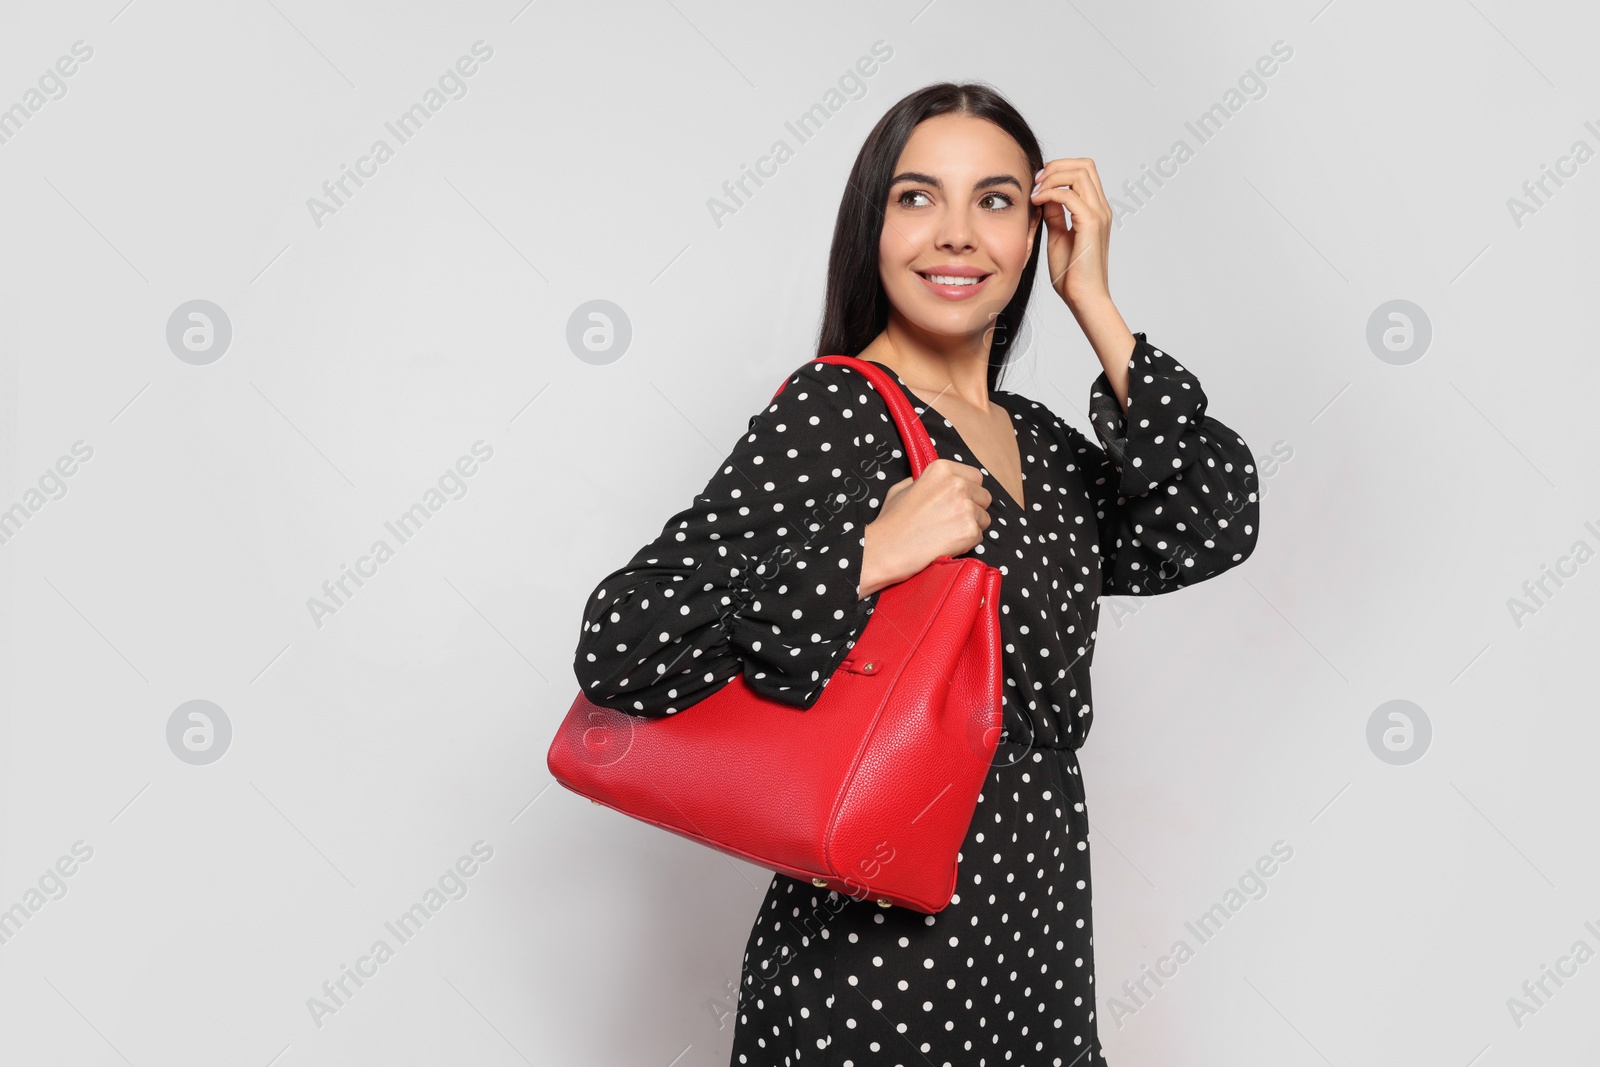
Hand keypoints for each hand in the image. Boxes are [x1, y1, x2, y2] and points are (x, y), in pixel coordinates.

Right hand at [858, 460, 991, 597]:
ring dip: (971, 526)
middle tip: (952, 520)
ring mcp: (965, 508)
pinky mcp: (970, 531)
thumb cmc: (891, 522)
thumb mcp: (902, 488)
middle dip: (973, 508)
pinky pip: (980, 536)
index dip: (968, 490)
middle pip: (984, 496)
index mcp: (942, 469)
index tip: (957, 501)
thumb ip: (923, 480)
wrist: (887, 549)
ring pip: (984, 517)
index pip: (976, 476)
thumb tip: (936, 483)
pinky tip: (947, 544)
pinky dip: (967, 543)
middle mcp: (957, 484)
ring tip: (947, 534)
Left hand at [1030, 157, 1113, 310]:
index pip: (1084, 171)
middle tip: (1036, 181)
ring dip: (1052, 177)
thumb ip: (1055, 215)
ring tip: (1034, 192)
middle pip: (1085, 165)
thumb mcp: (1058, 237)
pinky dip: (1049, 193)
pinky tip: (1036, 203)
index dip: (1060, 169)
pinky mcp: (1090, 224)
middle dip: (1056, 166)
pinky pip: (1069, 196)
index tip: (1038, 182)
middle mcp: (1101, 208)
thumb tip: (1045, 197)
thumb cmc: (1072, 274)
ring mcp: (1098, 215)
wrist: (1083, 297)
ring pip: (1079, 174)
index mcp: (1096, 210)